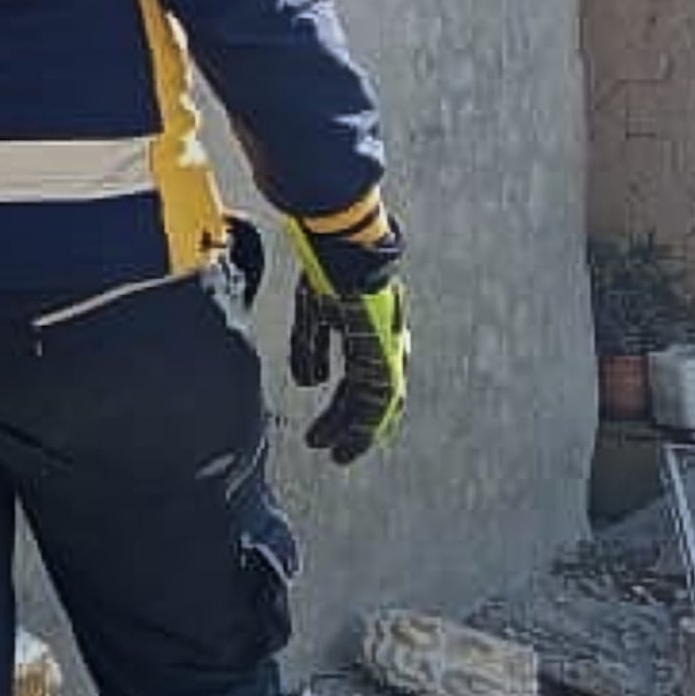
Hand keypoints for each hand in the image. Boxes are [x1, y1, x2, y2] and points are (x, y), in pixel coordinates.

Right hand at [288, 273, 408, 464]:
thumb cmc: (328, 267)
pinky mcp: (383, 350)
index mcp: (369, 331)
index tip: (335, 430)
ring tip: (336, 452)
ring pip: (377, 402)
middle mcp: (383, 341)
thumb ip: (310, 348)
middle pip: (371, 394)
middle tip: (333, 450)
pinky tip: (349, 438)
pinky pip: (379, 397)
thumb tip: (308, 383)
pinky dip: (365, 422)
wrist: (344, 242)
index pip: (365, 380)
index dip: (350, 408)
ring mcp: (386, 346)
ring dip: (356, 431)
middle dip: (351, 425)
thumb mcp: (312, 313)